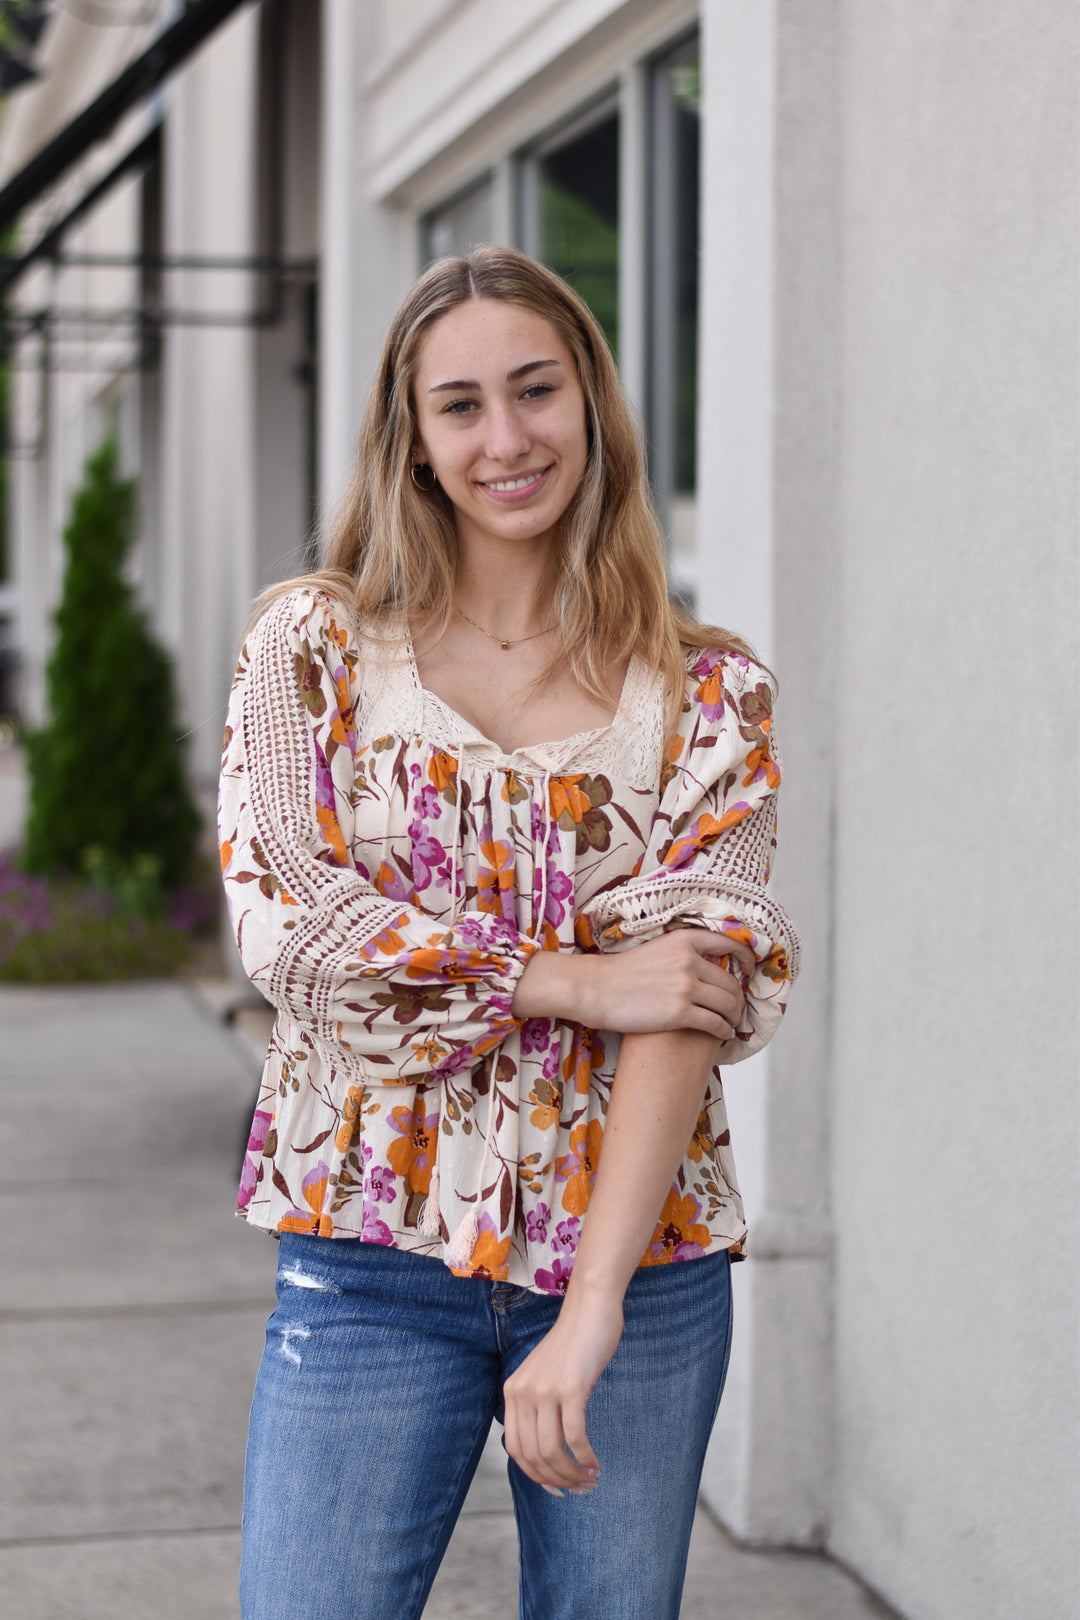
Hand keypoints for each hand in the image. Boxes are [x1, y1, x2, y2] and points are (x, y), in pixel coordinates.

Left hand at [503, 1291, 622, 1492]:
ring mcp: (545, 1390)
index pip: (515, 1450)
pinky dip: (586, 1457)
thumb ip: (537, 1407)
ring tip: (589, 1479)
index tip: (556, 1488)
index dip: (535, 1476)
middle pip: (533, 1455)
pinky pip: (575, 1436)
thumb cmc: (573, 1347)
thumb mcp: (543, 1376)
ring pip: (552, 1450)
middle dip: (557, 1480)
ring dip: (572, 1473)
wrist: (590, 1310)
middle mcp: (522, 1392)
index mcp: (512, 1392)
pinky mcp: (571, 1388)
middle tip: (580, 1489)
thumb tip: (543, 1456)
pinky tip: (596, 1463)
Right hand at [514, 928, 753, 1038]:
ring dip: (733, 1017)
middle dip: (738, 999)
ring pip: (728, 1004)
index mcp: (685, 940)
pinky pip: (715, 1024)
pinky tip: (721, 1035)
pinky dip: (723, 1031)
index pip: (731, 943)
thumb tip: (709, 968)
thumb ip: (683, 954)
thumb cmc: (621, 973)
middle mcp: (689, 961)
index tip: (750, 970)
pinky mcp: (680, 1013)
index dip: (747, 958)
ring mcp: (685, 987)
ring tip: (730, 1024)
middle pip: (731, 983)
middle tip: (736, 1009)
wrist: (595, 989)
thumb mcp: (656, 950)